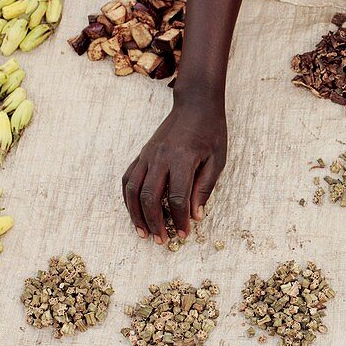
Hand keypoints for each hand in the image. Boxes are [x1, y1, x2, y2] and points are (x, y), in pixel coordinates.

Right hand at [122, 95, 226, 243]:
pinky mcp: (142, 154)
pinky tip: (135, 212)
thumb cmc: (211, 132)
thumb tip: (196, 216)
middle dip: (155, 223)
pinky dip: (129, 198)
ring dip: (136, 214)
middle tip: (162, 241)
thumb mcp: (217, 160)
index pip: (177, 198)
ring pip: (133, 190)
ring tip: (143, 233)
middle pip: (150, 197)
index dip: (180, 220)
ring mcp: (147, 155)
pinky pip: (128, 179)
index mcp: (182, 159)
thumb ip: (204, 188)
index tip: (185, 234)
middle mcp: (160, 157)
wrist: (196, 105)